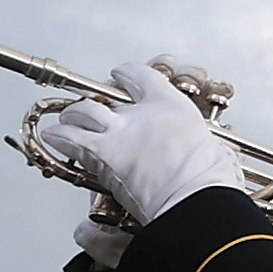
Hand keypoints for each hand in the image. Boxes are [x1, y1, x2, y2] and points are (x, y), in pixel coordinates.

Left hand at [29, 63, 246, 229]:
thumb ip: (212, 151)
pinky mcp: (101, 152)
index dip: (127, 74)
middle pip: (106, 94)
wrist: (192, 197)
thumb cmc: (207, 181)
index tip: (121, 74)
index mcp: (173, 106)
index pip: (143, 76)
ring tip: (65, 120)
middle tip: (88, 104)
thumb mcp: (218, 155)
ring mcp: (118, 131)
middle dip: (94, 98)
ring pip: (82, 112)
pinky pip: (69, 137)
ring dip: (71, 116)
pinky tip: (52, 136)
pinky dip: (58, 136)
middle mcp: (142, 113)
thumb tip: (220, 159)